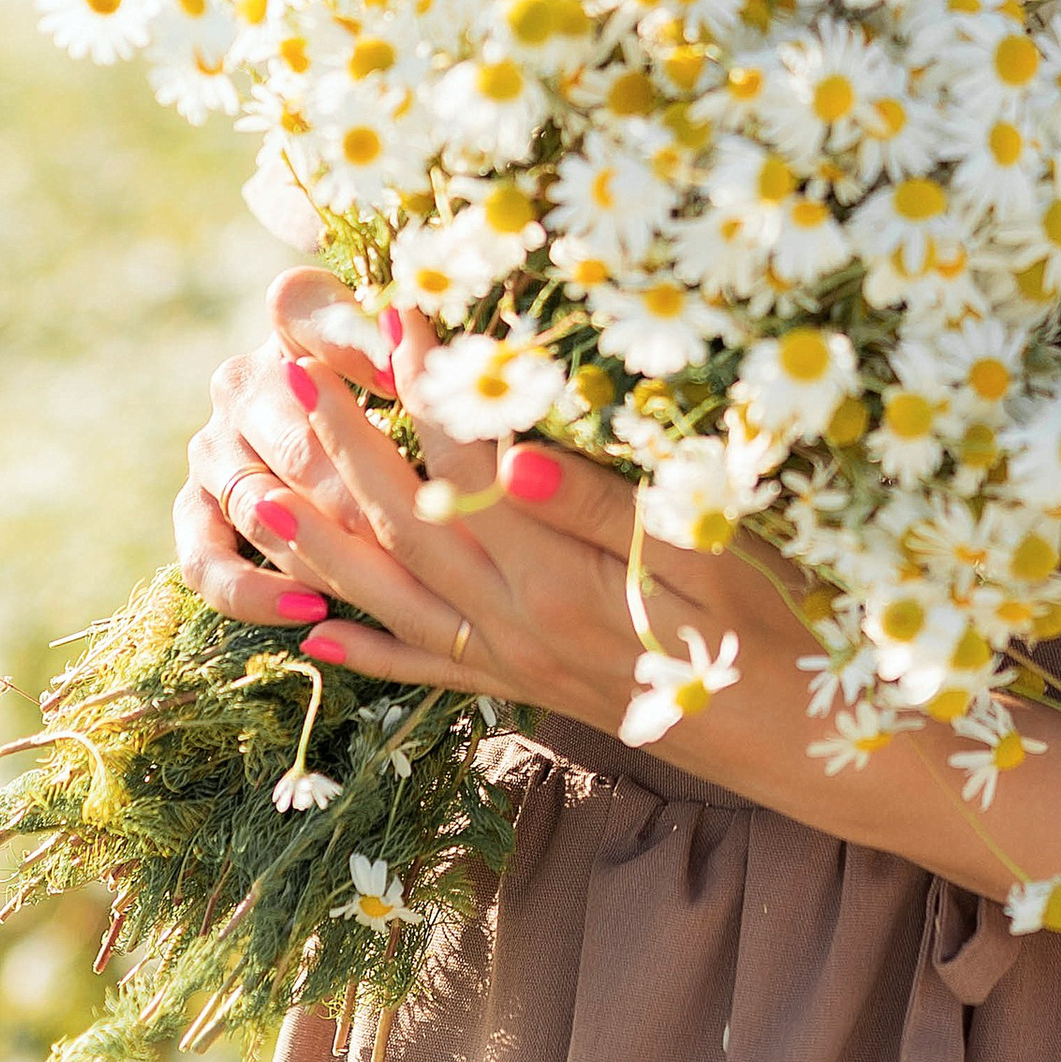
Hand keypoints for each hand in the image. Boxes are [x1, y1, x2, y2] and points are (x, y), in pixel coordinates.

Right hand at [177, 268, 415, 631]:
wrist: (339, 444)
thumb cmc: (399, 388)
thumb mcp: (410, 353)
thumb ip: (405, 345)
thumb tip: (403, 363)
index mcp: (290, 321)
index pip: (303, 309)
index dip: (355, 344)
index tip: (404, 377)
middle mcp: (239, 381)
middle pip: (296, 440)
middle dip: (358, 489)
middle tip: (414, 527)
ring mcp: (211, 449)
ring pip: (257, 505)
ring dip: (316, 545)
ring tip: (377, 576)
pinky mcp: (194, 511)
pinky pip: (205, 560)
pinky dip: (253, 590)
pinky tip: (309, 610)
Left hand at [177, 270, 781, 740]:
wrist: (810, 749)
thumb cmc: (786, 633)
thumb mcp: (718, 553)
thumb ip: (609, 508)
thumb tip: (513, 455)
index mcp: (565, 578)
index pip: (469, 465)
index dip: (424, 387)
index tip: (388, 312)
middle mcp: (520, 626)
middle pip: (405, 526)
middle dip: (337, 447)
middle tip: (281, 375)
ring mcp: (516, 666)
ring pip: (390, 599)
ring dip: (316, 543)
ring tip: (250, 489)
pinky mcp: (527, 693)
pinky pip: (423, 673)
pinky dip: (362, 650)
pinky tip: (310, 634)